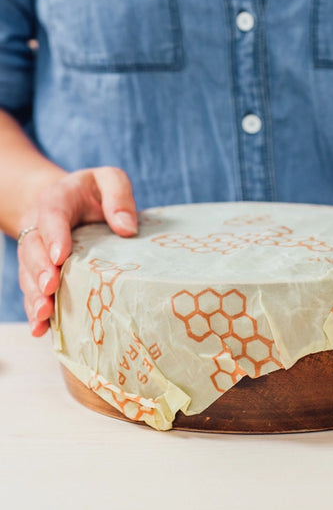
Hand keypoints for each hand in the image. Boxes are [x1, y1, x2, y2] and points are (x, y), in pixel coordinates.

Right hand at [17, 167, 137, 336]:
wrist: (70, 200)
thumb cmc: (95, 192)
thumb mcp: (109, 180)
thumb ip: (119, 195)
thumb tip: (127, 229)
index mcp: (57, 200)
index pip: (52, 216)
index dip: (54, 236)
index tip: (61, 256)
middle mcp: (40, 227)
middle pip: (33, 249)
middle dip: (40, 271)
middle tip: (51, 288)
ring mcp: (37, 252)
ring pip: (29, 274)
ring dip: (35, 295)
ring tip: (44, 315)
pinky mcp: (40, 271)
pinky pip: (33, 290)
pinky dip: (35, 310)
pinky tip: (41, 330)